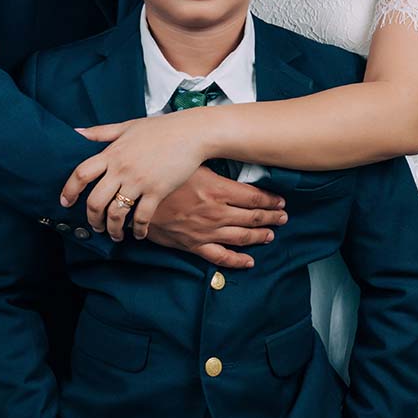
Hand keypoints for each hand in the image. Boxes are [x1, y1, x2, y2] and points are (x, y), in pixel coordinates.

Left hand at [62, 110, 282, 245]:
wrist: (192, 134)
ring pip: (116, 213)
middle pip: (95, 201)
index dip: (70, 190)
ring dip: (112, 229)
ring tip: (115, 234)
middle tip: (94, 226)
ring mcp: (139, 181)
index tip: (65, 202)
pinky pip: (142, 217)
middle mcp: (122, 169)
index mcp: (112, 153)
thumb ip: (101, 132)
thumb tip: (75, 132)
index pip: (81, 173)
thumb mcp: (127, 126)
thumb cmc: (160, 129)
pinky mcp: (157, 191)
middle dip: (92, 218)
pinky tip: (139, 233)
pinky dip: (138, 230)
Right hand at [146, 167, 286, 268]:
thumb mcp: (191, 164)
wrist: (134, 200)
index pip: (254, 198)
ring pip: (242, 237)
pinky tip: (249, 261)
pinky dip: (237, 261)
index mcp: (217, 190)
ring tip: (271, 233)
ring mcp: (206, 231)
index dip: (271, 200)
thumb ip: (213, 165)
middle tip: (283, 216)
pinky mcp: (194, 245)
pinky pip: (220, 257)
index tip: (280, 200)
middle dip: (271, 217)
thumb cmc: (162, 176)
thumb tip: (231, 156)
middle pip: (253, 217)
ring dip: (260, 235)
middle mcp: (216, 213)